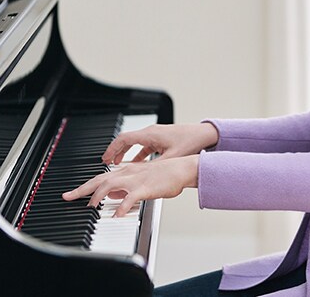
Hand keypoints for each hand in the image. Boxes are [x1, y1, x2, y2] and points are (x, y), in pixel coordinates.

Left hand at [61, 155, 199, 216]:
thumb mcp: (140, 180)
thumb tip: (111, 195)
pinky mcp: (145, 188)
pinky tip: (116, 216)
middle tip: (68, 197)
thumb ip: (124, 187)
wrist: (180, 169)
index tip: (70, 193)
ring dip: (98, 196)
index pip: (99, 178)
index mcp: (125, 172)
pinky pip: (129, 198)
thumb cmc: (164, 175)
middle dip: (81, 189)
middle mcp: (127, 173)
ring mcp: (135, 180)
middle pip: (99, 180)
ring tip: (92, 207)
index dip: (83, 186)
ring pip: (110, 185)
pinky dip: (121, 207)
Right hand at [102, 122, 218, 164]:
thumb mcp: (171, 158)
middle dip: (115, 151)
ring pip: (135, 143)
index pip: (124, 139)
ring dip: (126, 153)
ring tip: (117, 164)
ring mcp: (156, 135)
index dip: (112, 149)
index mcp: (150, 135)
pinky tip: (136, 164)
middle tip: (106, 162)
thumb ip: (154, 168)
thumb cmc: (191, 142)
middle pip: (126, 140)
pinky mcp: (161, 139)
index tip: (104, 159)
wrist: (205, 134)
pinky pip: (144, 146)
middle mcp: (151, 132)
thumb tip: (141, 178)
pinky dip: (137, 154)